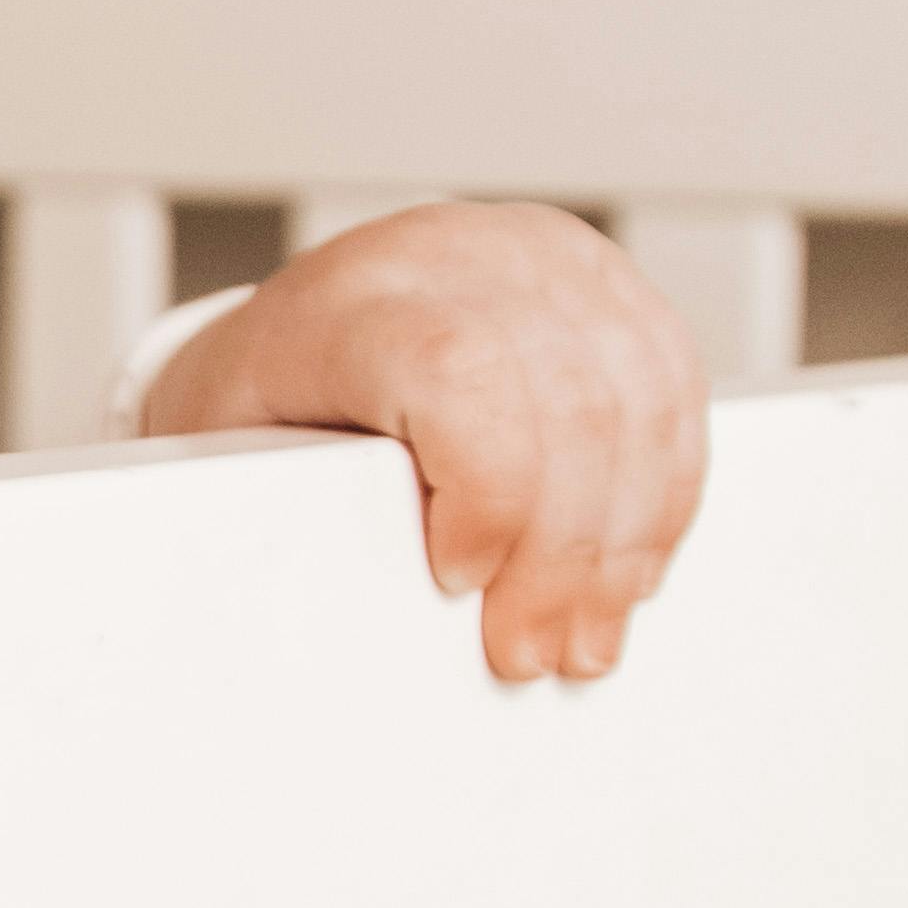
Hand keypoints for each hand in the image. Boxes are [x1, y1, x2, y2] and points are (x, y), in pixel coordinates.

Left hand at [139, 205, 707, 681]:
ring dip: (624, 542)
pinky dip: (663, 492)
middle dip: (565, 556)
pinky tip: (630, 565)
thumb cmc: (255, 419)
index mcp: (350, 297)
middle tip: (534, 651)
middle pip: (567, 401)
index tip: (462, 579)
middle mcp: (456, 255)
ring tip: (586, 634)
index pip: (456, 369)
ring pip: (637, 400)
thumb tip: (391, 617)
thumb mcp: (236, 469)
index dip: (488, 489)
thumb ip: (298, 525)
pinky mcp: (603, 281)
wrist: (284, 340)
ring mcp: (541, 259)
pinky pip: (671, 386)